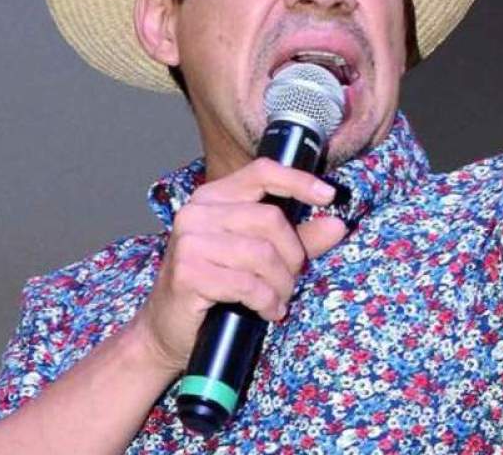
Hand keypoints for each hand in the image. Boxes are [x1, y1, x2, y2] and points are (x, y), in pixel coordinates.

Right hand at [131, 158, 347, 373]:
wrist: (166, 330)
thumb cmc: (213, 289)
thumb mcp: (258, 258)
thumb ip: (296, 238)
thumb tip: (336, 225)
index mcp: (212, 198)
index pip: (262, 172)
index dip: (298, 180)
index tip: (329, 195)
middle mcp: (197, 212)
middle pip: (270, 219)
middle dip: (293, 255)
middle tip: (291, 280)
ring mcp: (189, 242)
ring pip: (262, 254)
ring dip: (281, 284)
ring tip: (278, 300)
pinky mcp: (188, 273)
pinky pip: (247, 284)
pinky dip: (266, 301)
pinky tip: (267, 310)